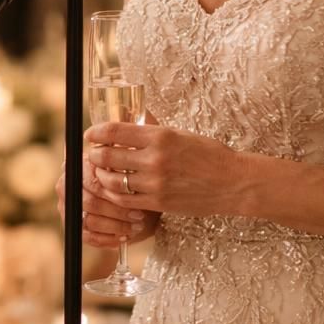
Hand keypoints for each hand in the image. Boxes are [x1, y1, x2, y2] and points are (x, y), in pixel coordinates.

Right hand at [56, 163, 156, 248]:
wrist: (119, 190)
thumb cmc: (121, 177)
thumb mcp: (121, 167)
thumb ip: (120, 169)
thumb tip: (127, 174)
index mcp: (77, 168)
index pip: (95, 184)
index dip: (115, 192)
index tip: (135, 198)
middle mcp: (66, 187)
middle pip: (91, 203)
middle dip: (118, 211)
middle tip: (138, 215)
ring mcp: (68, 208)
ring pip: (91, 222)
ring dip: (116, 227)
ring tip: (135, 227)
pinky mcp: (73, 227)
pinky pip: (89, 237)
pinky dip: (108, 239)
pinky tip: (124, 237)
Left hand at [83, 122, 247, 218]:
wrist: (233, 182)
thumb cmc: (209, 155)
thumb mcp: (180, 134)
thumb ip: (153, 130)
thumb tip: (130, 121)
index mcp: (160, 136)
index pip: (115, 131)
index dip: (96, 132)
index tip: (90, 134)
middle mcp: (155, 158)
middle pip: (108, 156)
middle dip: (95, 155)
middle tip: (93, 154)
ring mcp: (155, 182)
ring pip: (113, 181)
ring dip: (102, 176)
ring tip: (101, 173)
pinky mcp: (158, 202)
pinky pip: (125, 200)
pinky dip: (114, 195)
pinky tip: (114, 190)